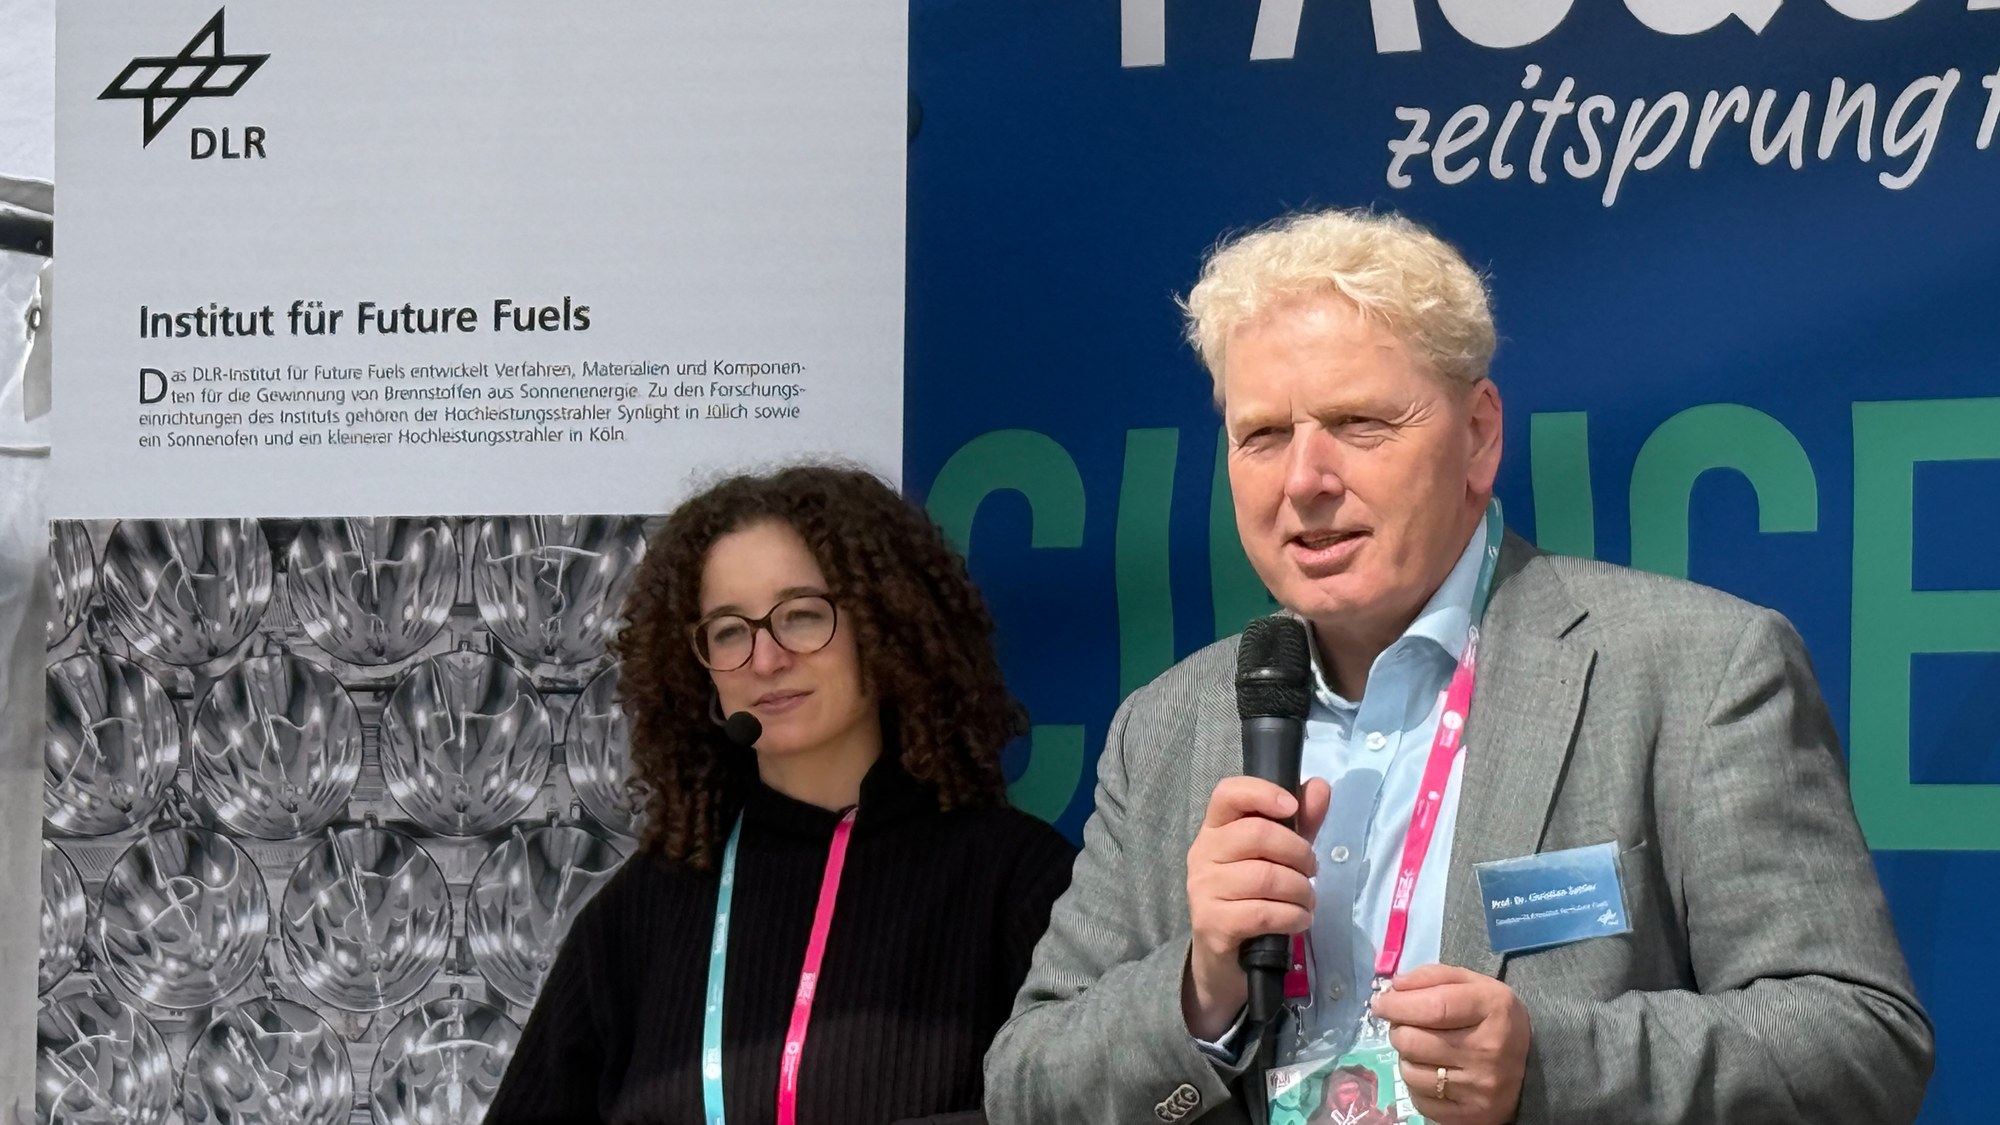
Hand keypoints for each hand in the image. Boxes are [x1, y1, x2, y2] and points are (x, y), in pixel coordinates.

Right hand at [1180, 776, 1330, 1039]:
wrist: (1225, 961)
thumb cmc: (1252, 898)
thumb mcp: (1279, 857)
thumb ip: (1300, 824)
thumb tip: (1320, 786)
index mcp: (1215, 829)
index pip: (1227, 793)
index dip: (1262, 793)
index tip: (1292, 807)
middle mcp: (1202, 854)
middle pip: (1256, 834)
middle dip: (1299, 853)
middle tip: (1312, 871)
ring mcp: (1203, 890)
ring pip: (1266, 876)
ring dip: (1301, 891)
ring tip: (1307, 901)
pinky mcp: (1212, 924)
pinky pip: (1263, 912)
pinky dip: (1293, 916)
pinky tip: (1299, 921)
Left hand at [1370, 964, 1530, 1124]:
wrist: (1530, 1067)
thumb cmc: (1492, 1018)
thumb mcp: (1474, 985)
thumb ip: (1434, 977)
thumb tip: (1395, 986)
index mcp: (1493, 1009)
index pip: (1432, 1007)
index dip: (1397, 1004)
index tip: (1380, 1003)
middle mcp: (1488, 1051)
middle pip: (1412, 1041)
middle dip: (1398, 1029)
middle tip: (1404, 1025)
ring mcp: (1479, 1088)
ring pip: (1409, 1071)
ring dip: (1406, 1056)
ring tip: (1422, 1049)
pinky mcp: (1469, 1115)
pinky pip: (1419, 1098)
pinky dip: (1417, 1083)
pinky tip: (1433, 1072)